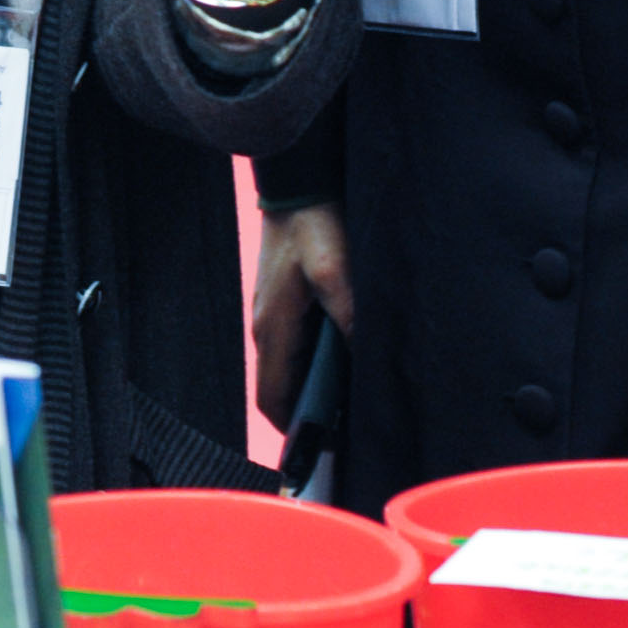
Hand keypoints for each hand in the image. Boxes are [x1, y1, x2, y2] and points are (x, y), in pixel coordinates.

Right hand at [252, 204, 352, 429]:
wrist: (297, 180)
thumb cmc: (313, 224)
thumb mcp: (336, 273)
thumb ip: (349, 319)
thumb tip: (361, 361)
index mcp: (272, 329)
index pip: (272, 399)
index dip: (293, 430)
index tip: (322, 448)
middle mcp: (266, 327)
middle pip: (282, 386)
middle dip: (310, 411)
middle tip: (349, 425)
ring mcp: (272, 312)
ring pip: (292, 365)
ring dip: (317, 384)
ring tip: (354, 395)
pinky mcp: (283, 298)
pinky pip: (297, 342)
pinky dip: (319, 359)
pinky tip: (348, 354)